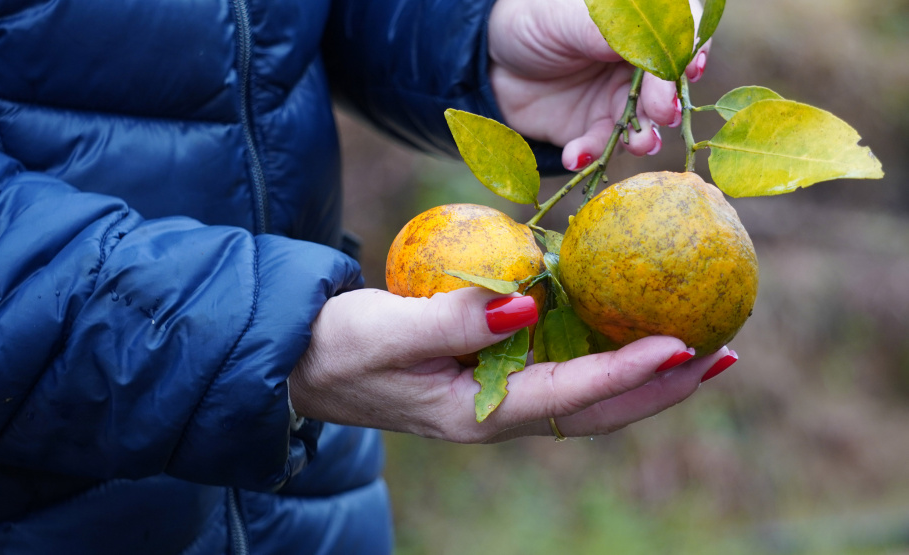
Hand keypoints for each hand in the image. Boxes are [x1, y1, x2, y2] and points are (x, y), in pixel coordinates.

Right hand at [289, 287, 735, 442]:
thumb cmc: (336, 347)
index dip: (628, 373)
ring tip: (699, 347)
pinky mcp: (490, 372)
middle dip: (661, 388)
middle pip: (598, 409)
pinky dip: (604, 351)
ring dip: (644, 374)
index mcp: (478, 413)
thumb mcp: (388, 331)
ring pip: (587, 392)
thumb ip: (455, 320)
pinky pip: (562, 367)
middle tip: (721, 355)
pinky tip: (624, 324)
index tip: (682, 346)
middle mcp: (498, 412)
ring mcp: (497, 395)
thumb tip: (528, 303)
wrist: (303, 361)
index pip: (570, 396)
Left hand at [488, 0, 709, 170]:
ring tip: (636, 144)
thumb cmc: (533, 23)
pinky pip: (601, 148)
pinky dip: (590, 154)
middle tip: (662, 114)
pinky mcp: (592, 132)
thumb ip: (613, 31)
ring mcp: (617, 102)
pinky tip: (573, 154)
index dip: (692, 54)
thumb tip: (657, 51)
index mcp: (639, 31)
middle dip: (667, 104)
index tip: (691, 71)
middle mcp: (636, 68)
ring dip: (641, 138)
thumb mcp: (571, 17)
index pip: (683, 38)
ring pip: (643, 125)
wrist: (490, 62)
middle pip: (668, 89)